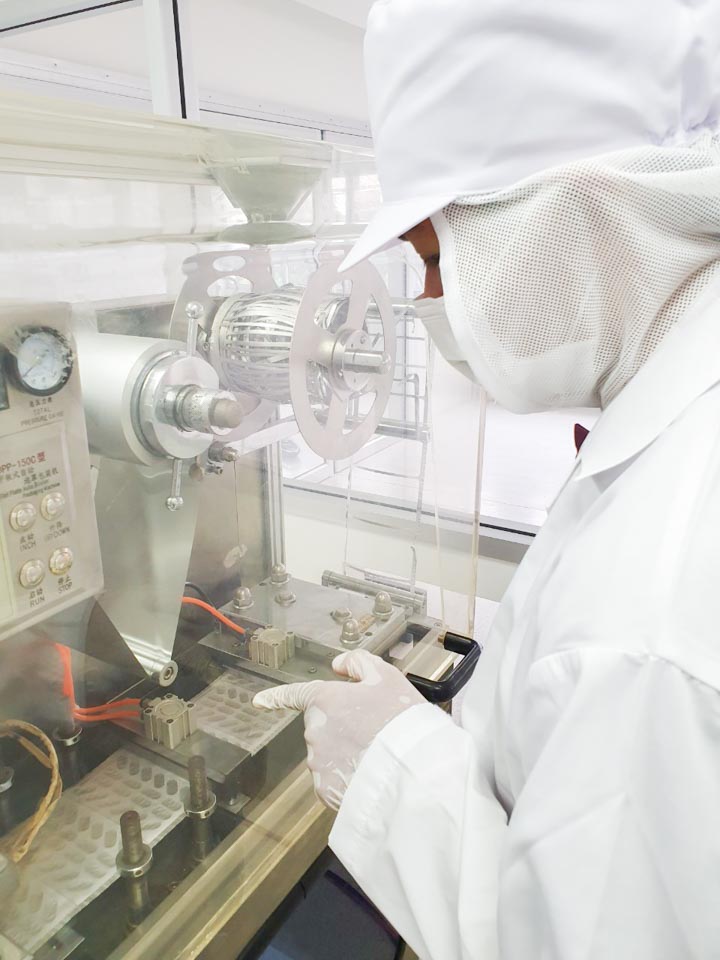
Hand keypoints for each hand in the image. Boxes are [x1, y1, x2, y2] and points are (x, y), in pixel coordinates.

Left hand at [253, 649, 424, 809]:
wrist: (411, 771)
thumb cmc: (399, 721)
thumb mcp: (386, 677)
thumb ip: (357, 663)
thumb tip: (338, 665)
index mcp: (325, 700)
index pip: (294, 694)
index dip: (276, 697)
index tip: (259, 701)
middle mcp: (314, 730)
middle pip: (321, 725)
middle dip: (340, 726)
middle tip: (371, 729)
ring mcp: (318, 762)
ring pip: (328, 754)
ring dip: (344, 752)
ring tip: (375, 754)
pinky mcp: (325, 790)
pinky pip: (333, 779)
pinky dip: (347, 777)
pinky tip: (369, 773)